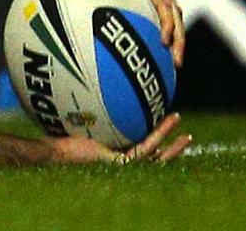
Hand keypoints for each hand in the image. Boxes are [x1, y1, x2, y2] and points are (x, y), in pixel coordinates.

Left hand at [51, 113, 191, 163]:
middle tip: (188, 135)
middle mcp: (123, 160)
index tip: (169, 128)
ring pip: (155, 152)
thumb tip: (97, 82)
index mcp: (119, 153)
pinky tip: (165, 126)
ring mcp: (123, 163)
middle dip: (173, 148)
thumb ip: (97, 109)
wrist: (56, 152)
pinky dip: (158, 137)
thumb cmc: (65, 137)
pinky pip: (145, 150)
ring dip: (168, 135)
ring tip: (178, 118)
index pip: (145, 151)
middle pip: (156, 156)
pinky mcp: (120, 162)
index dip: (160, 142)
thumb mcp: (86, 121)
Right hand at [61, 0, 184, 67]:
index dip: (155, 23)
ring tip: (176, 61)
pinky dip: (167, 25)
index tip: (153, 42)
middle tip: (172, 60)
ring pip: (172, 12)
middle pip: (168, 12)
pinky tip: (166, 43)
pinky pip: (163, 6)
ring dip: (178, 37)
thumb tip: (45, 5)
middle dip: (173, 37)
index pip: (150, 4)